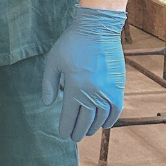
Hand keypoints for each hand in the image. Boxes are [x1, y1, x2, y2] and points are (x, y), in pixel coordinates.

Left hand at [40, 7, 126, 141]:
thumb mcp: (54, 61)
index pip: (69, 117)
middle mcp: (92, 93)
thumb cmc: (73, 42)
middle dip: (78, 132)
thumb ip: (49, 83)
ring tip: (86, 131)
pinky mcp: (118, 87)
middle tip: (73, 137)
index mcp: (74, 87)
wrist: (98, 28)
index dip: (65, 128)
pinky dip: (110, 120)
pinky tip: (104, 124)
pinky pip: (115, 110)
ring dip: (92, 128)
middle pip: (85, 122)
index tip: (63, 134)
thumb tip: (47, 104)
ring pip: (100, 118)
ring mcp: (107, 91)